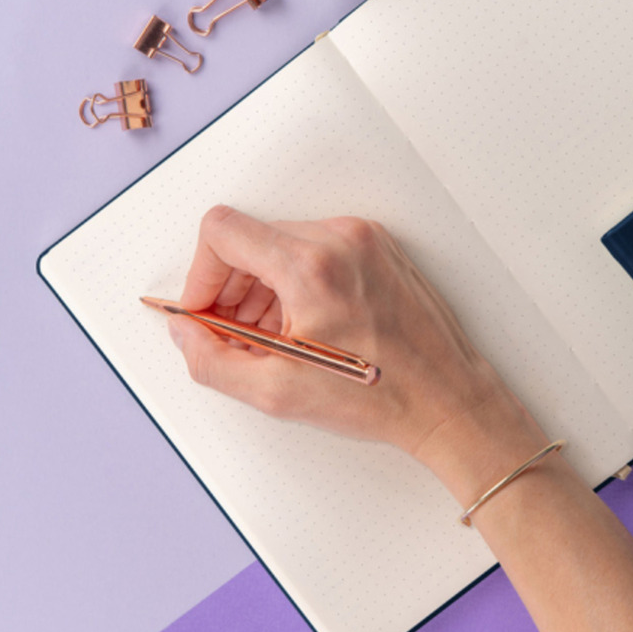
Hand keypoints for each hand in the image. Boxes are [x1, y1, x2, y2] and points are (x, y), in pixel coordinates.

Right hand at [169, 205, 548, 504]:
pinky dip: (297, 281)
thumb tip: (185, 331)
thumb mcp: (277, 392)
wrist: (447, 400)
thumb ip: (211, 359)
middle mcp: (339, 239)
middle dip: (231, 286)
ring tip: (271, 336)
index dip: (201, 275)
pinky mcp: (379, 247)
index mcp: (312, 266)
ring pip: (282, 242)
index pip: (223, 231)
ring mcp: (364, 239)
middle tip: (234, 334)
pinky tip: (303, 325)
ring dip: (262, 285)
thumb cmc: (379, 395)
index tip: (206, 311)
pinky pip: (317, 248)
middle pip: (251, 237)